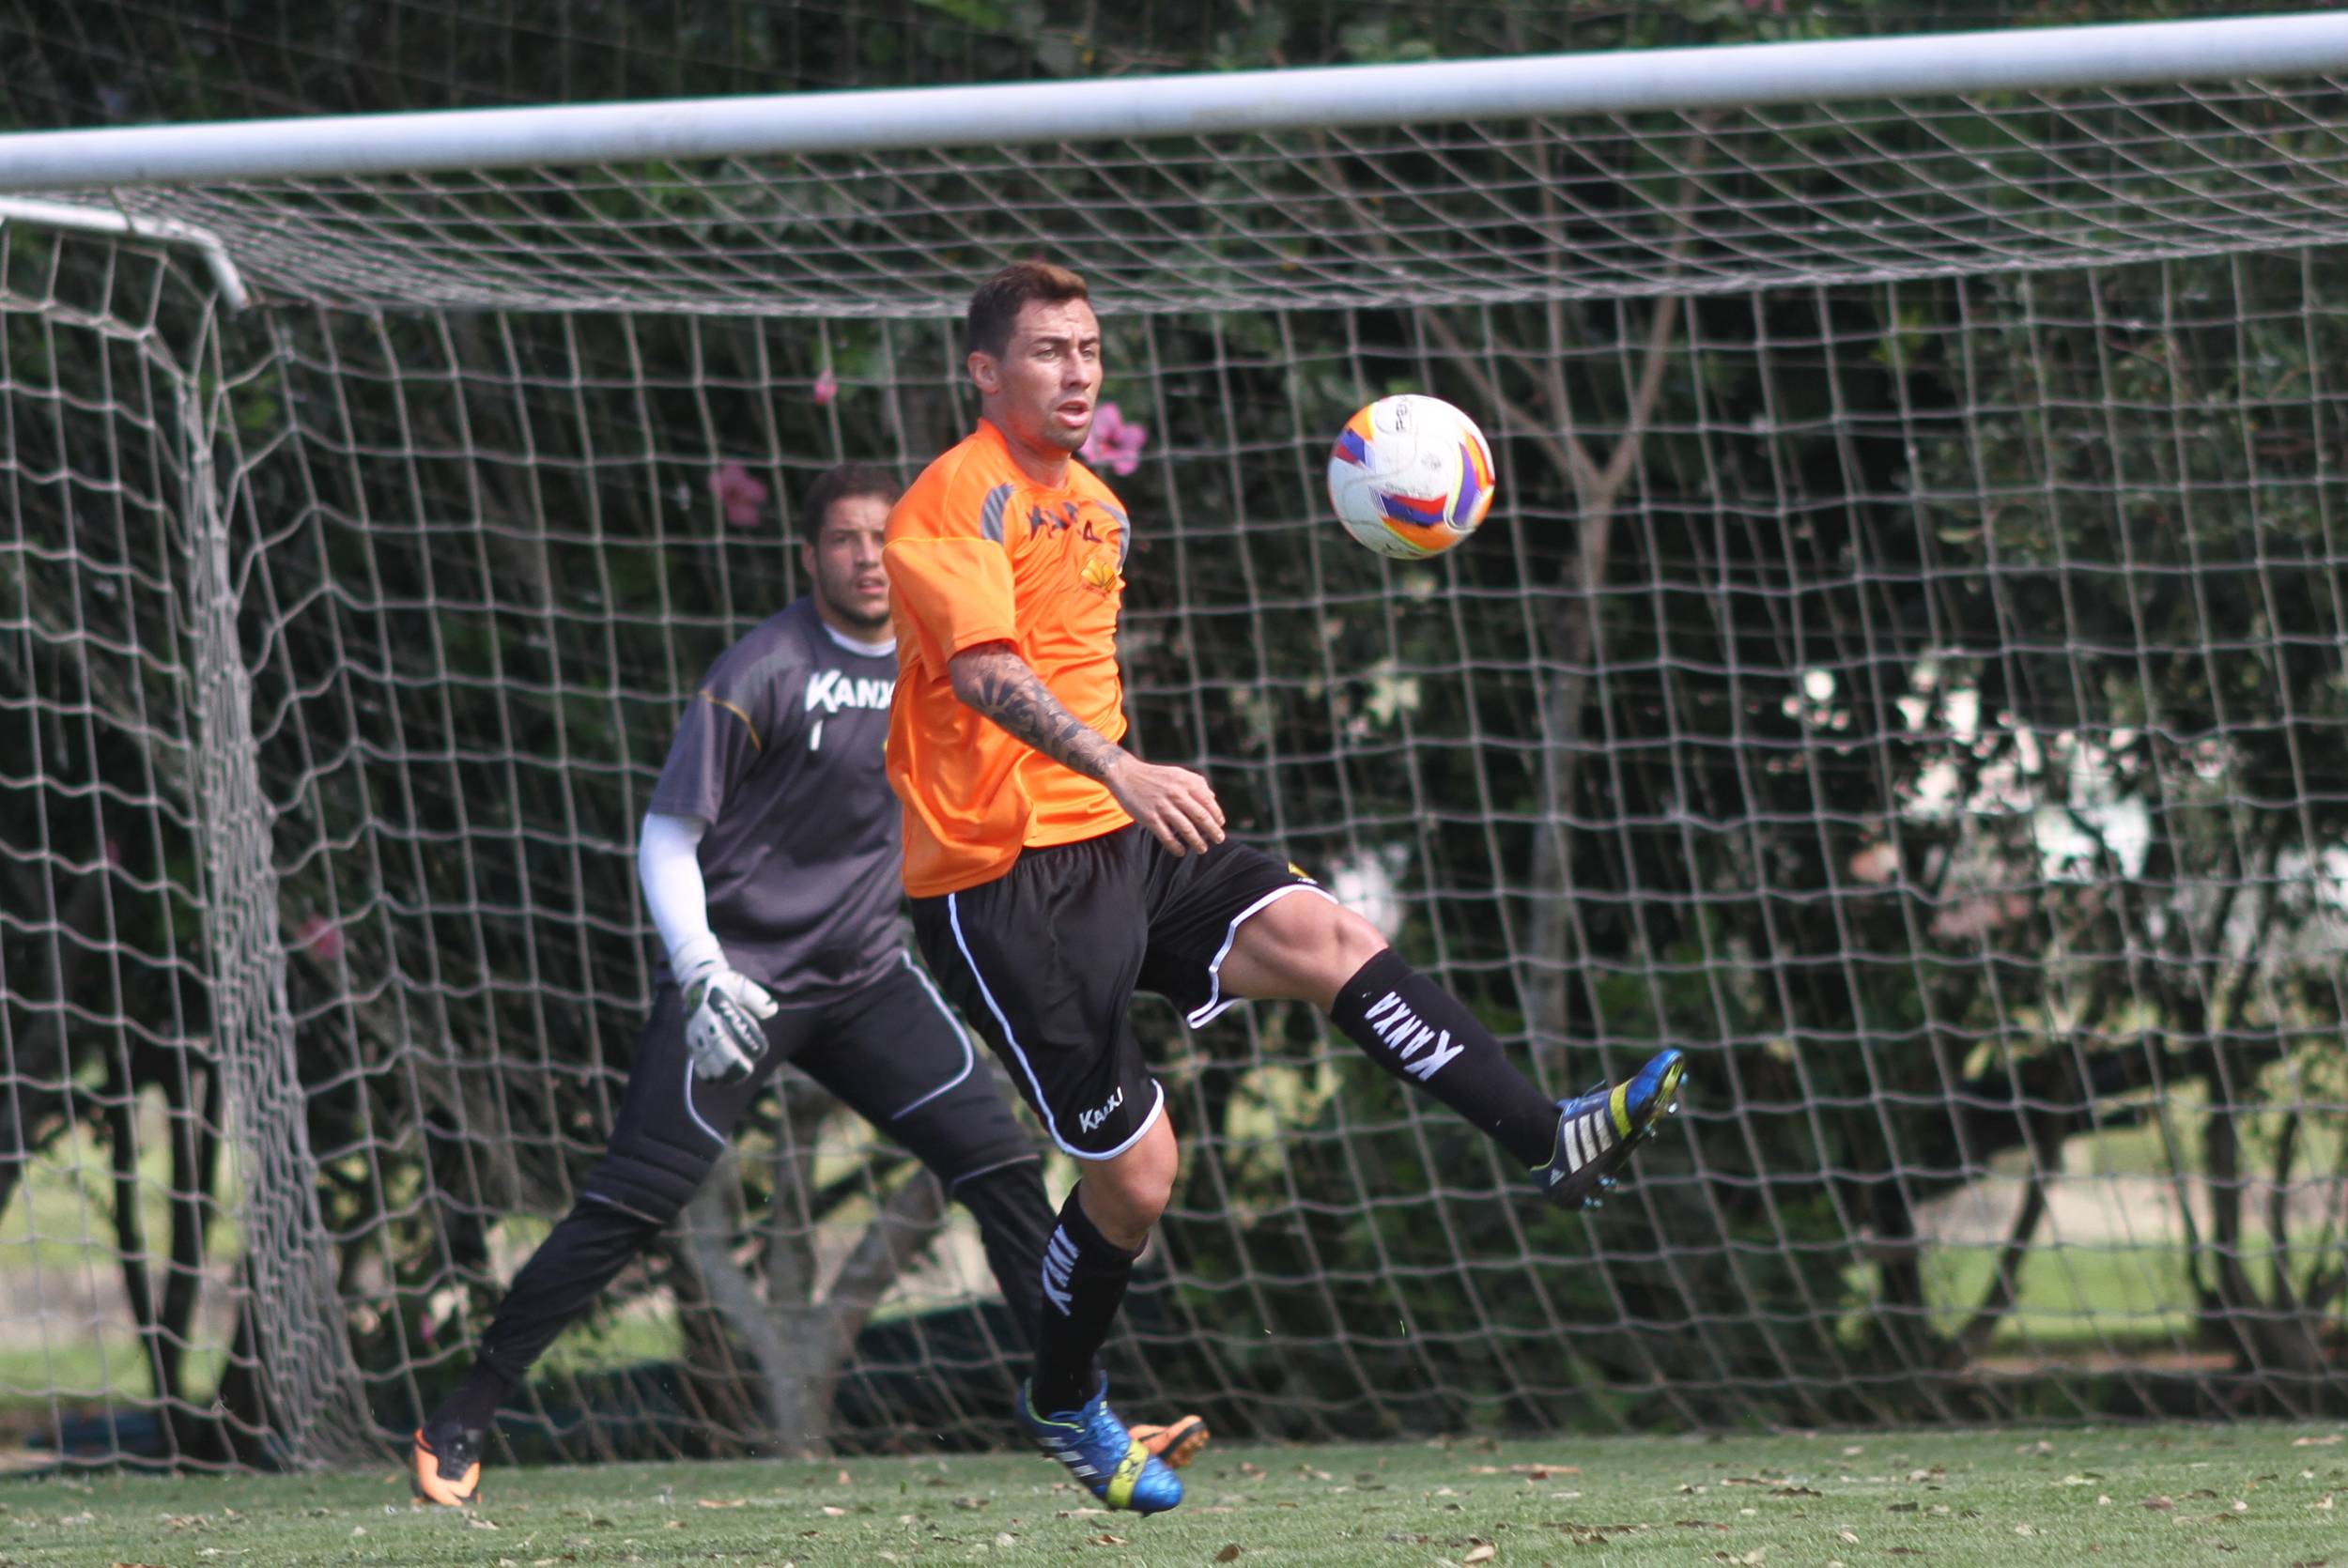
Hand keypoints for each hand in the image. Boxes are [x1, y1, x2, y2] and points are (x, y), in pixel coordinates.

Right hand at [672, 934, 777, 1083]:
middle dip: (730, 1061)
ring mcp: (694, 1031)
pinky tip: (715, 1081)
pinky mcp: (690, 1039)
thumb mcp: (740, 983)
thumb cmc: (725, 984)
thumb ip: (755, 996)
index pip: (727, 1028)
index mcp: (715, 1006)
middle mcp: (702, 1020)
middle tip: (747, 1071)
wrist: (696, 982)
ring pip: (703, 1055)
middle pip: (715, 1046)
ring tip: (733, 1080)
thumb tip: (772, 1009)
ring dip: (718, 1069)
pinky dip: (704, 1070)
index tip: (756, 1054)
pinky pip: (695, 1058)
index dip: (740, 1044)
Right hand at [1105, 755, 1225, 857]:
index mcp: (1185, 782)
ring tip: (1202, 849)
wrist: (1125, 775)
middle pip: (1201, 817)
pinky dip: (1176, 847)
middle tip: (1219, 840)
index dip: (1217, 816)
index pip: (1208, 802)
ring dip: (1197, 842)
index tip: (1220, 825)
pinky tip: (1181, 852)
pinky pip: (1167, 837)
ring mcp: (1163, 806)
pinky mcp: (1150, 818)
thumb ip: (1196, 783)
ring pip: (1186, 829)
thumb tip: (1213, 798)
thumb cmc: (1155, 776)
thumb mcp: (1177, 773)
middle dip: (1213, 831)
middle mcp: (1176, 794)